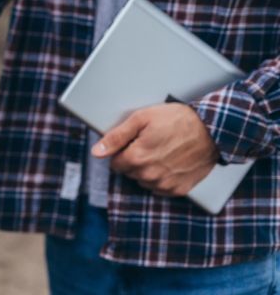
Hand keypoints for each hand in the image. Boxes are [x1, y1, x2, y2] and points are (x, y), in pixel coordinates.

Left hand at [92, 103, 218, 196]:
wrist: (212, 130)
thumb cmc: (178, 120)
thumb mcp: (142, 119)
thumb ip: (116, 136)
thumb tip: (96, 151)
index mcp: (137, 158)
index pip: (115, 163)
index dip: (123, 151)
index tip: (134, 142)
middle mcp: (149, 175)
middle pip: (129, 172)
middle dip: (135, 159)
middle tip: (150, 144)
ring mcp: (165, 184)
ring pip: (144, 181)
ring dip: (148, 170)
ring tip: (163, 152)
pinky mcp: (179, 189)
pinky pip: (160, 188)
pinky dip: (162, 178)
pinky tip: (171, 163)